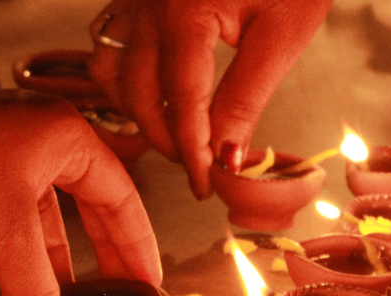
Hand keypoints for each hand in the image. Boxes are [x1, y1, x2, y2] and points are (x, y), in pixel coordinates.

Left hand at [0, 86, 162, 295]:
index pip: (121, 198)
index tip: (149, 284)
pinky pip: (13, 223)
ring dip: (59, 265)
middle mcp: (43, 142)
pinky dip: (23, 259)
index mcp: (67, 138)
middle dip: (103, 258)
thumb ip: (36, 289)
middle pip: (90, 207)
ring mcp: (5, 157)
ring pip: (46, 219)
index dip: (137, 245)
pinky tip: (29, 292)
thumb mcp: (6, 230)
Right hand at [87, 0, 332, 198]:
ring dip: (137, 111)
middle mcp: (148, 7)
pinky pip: (109, 44)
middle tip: (200, 164)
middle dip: (167, 139)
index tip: (207, 184)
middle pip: (139, 96)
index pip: (181, 106)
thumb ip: (247, 97)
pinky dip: (123, 77)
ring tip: (174, 132)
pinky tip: (151, 93)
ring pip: (111, 72)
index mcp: (184, 17)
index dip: (194, 152)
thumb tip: (226, 156)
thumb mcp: (282, 35)